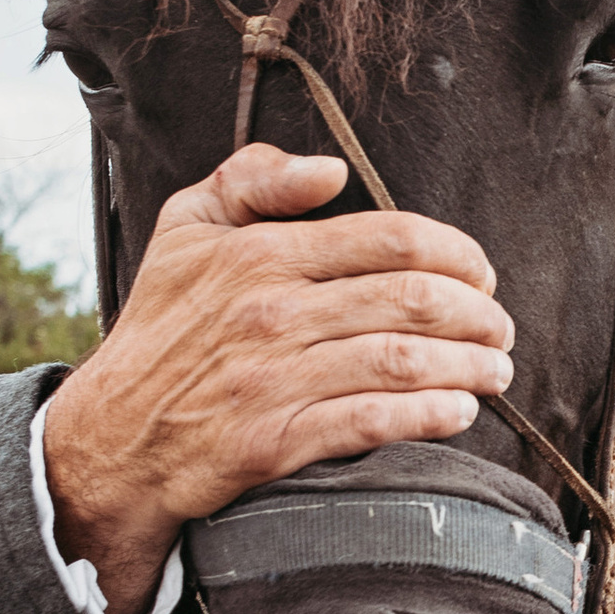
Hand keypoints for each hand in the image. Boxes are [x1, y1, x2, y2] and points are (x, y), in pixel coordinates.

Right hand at [41, 144, 514, 613]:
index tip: (482, 273)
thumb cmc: (163, 324)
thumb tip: (331, 171)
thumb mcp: (186, 227)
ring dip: (469, 367)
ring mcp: (274, 379)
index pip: (393, 238)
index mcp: (262, 253)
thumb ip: (254, 178)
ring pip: (403, 363)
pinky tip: (457, 412)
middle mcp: (273, 312)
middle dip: (478, 314)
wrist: (113, 433)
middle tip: (501, 327)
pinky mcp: (273, 442)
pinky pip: (371, 423)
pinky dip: (427, 416)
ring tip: (497, 371)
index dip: (458, 254)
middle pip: (413, 300)